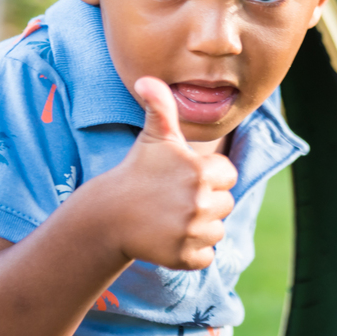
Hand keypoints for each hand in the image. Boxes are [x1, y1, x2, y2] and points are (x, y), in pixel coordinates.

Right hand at [100, 76, 236, 269]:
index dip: (209, 174)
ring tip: (172, 217)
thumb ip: (159, 106)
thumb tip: (146, 79)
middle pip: (226, 204)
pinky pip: (206, 256)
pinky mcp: (185, 256)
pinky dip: (193, 251)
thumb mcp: (152, 137)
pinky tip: (170, 237)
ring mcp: (192, 231)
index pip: (228, 174)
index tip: (184, 176)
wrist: (108, 215)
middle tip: (175, 198)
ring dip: (201, 226)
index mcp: (201, 171)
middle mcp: (200, 202)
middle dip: (207, 201)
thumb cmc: (136, 171)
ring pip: (217, 230)